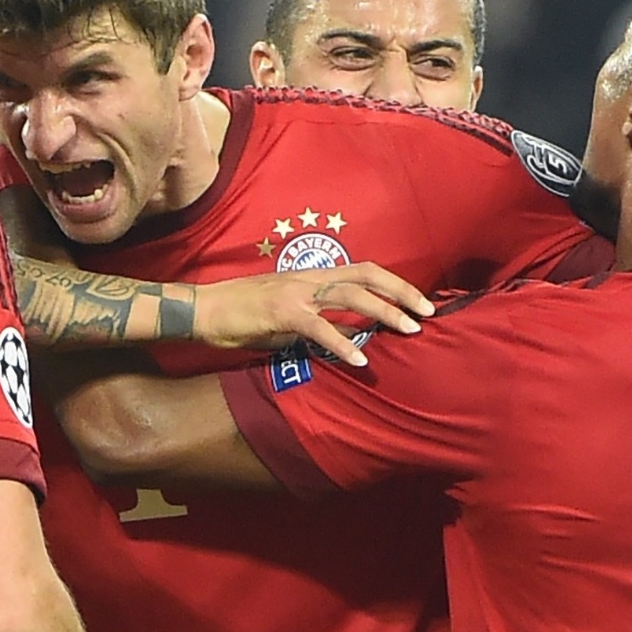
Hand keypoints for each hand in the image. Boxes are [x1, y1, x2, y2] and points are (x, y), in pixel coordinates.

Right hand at [193, 262, 435, 365]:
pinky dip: (342, 343)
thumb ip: (318, 322)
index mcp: (312, 276)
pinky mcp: (281, 313)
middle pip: (367, 277)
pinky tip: (360, 360)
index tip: (420, 301)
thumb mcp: (287, 316)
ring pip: (350, 296)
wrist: (203, 310)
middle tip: (429, 313)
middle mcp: (309, 278)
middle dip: (402, 293)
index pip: (364, 271)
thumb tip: (348, 337)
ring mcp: (296, 294)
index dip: (395, 283)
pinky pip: (319, 327)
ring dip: (383, 312)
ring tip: (408, 330)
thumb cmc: (241, 314)